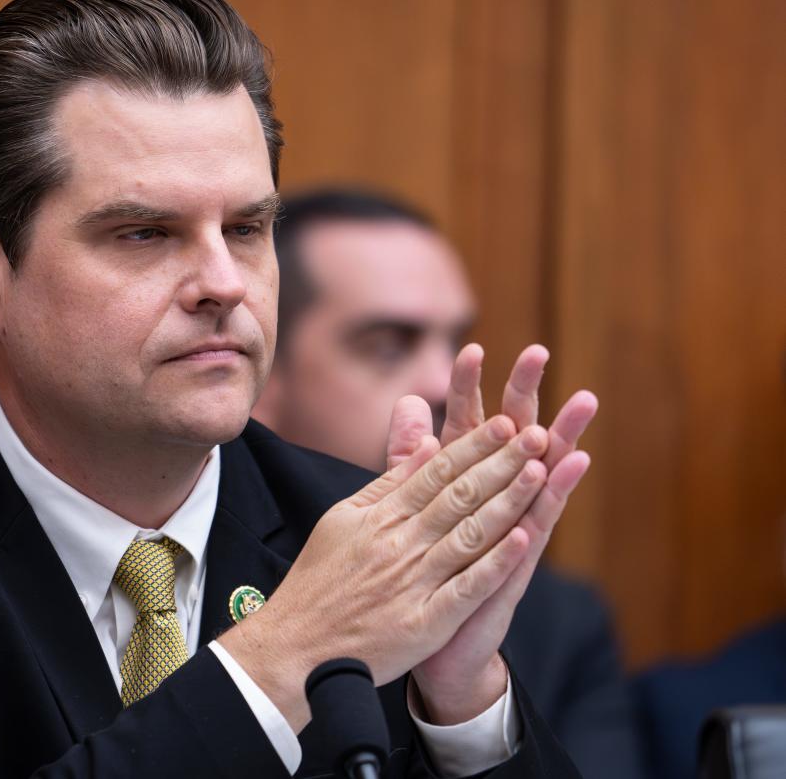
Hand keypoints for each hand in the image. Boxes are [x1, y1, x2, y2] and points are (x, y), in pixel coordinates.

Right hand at [221, 414, 549, 731]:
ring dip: (508, 502)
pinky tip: (525, 540)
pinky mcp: (425, 622)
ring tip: (541, 473)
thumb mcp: (343, 519)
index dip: (473, 446)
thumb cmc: (320, 580)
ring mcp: (414, 582)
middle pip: (460, 496)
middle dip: (502, 463)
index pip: (436, 473)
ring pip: (470, 534)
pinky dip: (495, 563)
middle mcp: (400, 544)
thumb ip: (388, 483)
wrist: (298, 646)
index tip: (504, 423)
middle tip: (536, 434)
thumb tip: (427, 445)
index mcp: (381, 517)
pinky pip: (467, 588)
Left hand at [389, 344, 597, 723]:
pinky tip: (571, 468)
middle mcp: (493, 497)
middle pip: (511, 436)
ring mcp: (511, 526)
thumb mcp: (412, 505)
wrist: (435, 640)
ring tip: (579, 401)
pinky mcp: (517, 561)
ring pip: (538, 472)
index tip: (469, 346)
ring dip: (559, 435)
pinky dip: (553, 494)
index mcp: (462, 481)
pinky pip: (539, 521)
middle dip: (525, 394)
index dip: (466, 387)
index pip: (466, 424)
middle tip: (538, 352)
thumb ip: (409, 457)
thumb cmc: (427, 566)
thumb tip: (408, 403)